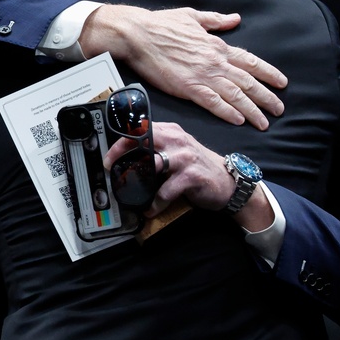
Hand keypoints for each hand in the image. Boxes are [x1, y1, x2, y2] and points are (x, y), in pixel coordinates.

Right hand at [80, 5, 286, 128]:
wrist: (139, 34)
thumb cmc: (162, 24)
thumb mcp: (193, 16)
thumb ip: (216, 20)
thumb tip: (235, 18)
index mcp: (217, 45)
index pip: (251, 61)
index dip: (268, 73)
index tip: (282, 82)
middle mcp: (215, 61)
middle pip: (248, 82)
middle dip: (267, 97)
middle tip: (279, 109)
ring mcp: (203, 75)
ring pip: (235, 95)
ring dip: (252, 110)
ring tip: (264, 122)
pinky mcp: (188, 87)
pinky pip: (213, 102)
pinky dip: (228, 112)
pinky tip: (238, 120)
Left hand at [105, 121, 233, 215]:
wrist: (228, 182)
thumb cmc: (199, 167)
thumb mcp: (178, 149)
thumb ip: (158, 147)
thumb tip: (129, 156)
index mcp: (171, 131)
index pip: (141, 129)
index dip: (121, 142)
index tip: (110, 157)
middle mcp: (177, 140)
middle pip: (142, 140)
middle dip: (122, 154)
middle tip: (113, 171)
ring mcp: (184, 157)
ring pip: (152, 164)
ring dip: (137, 181)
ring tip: (130, 193)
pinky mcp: (190, 176)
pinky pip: (165, 191)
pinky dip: (155, 203)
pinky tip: (151, 209)